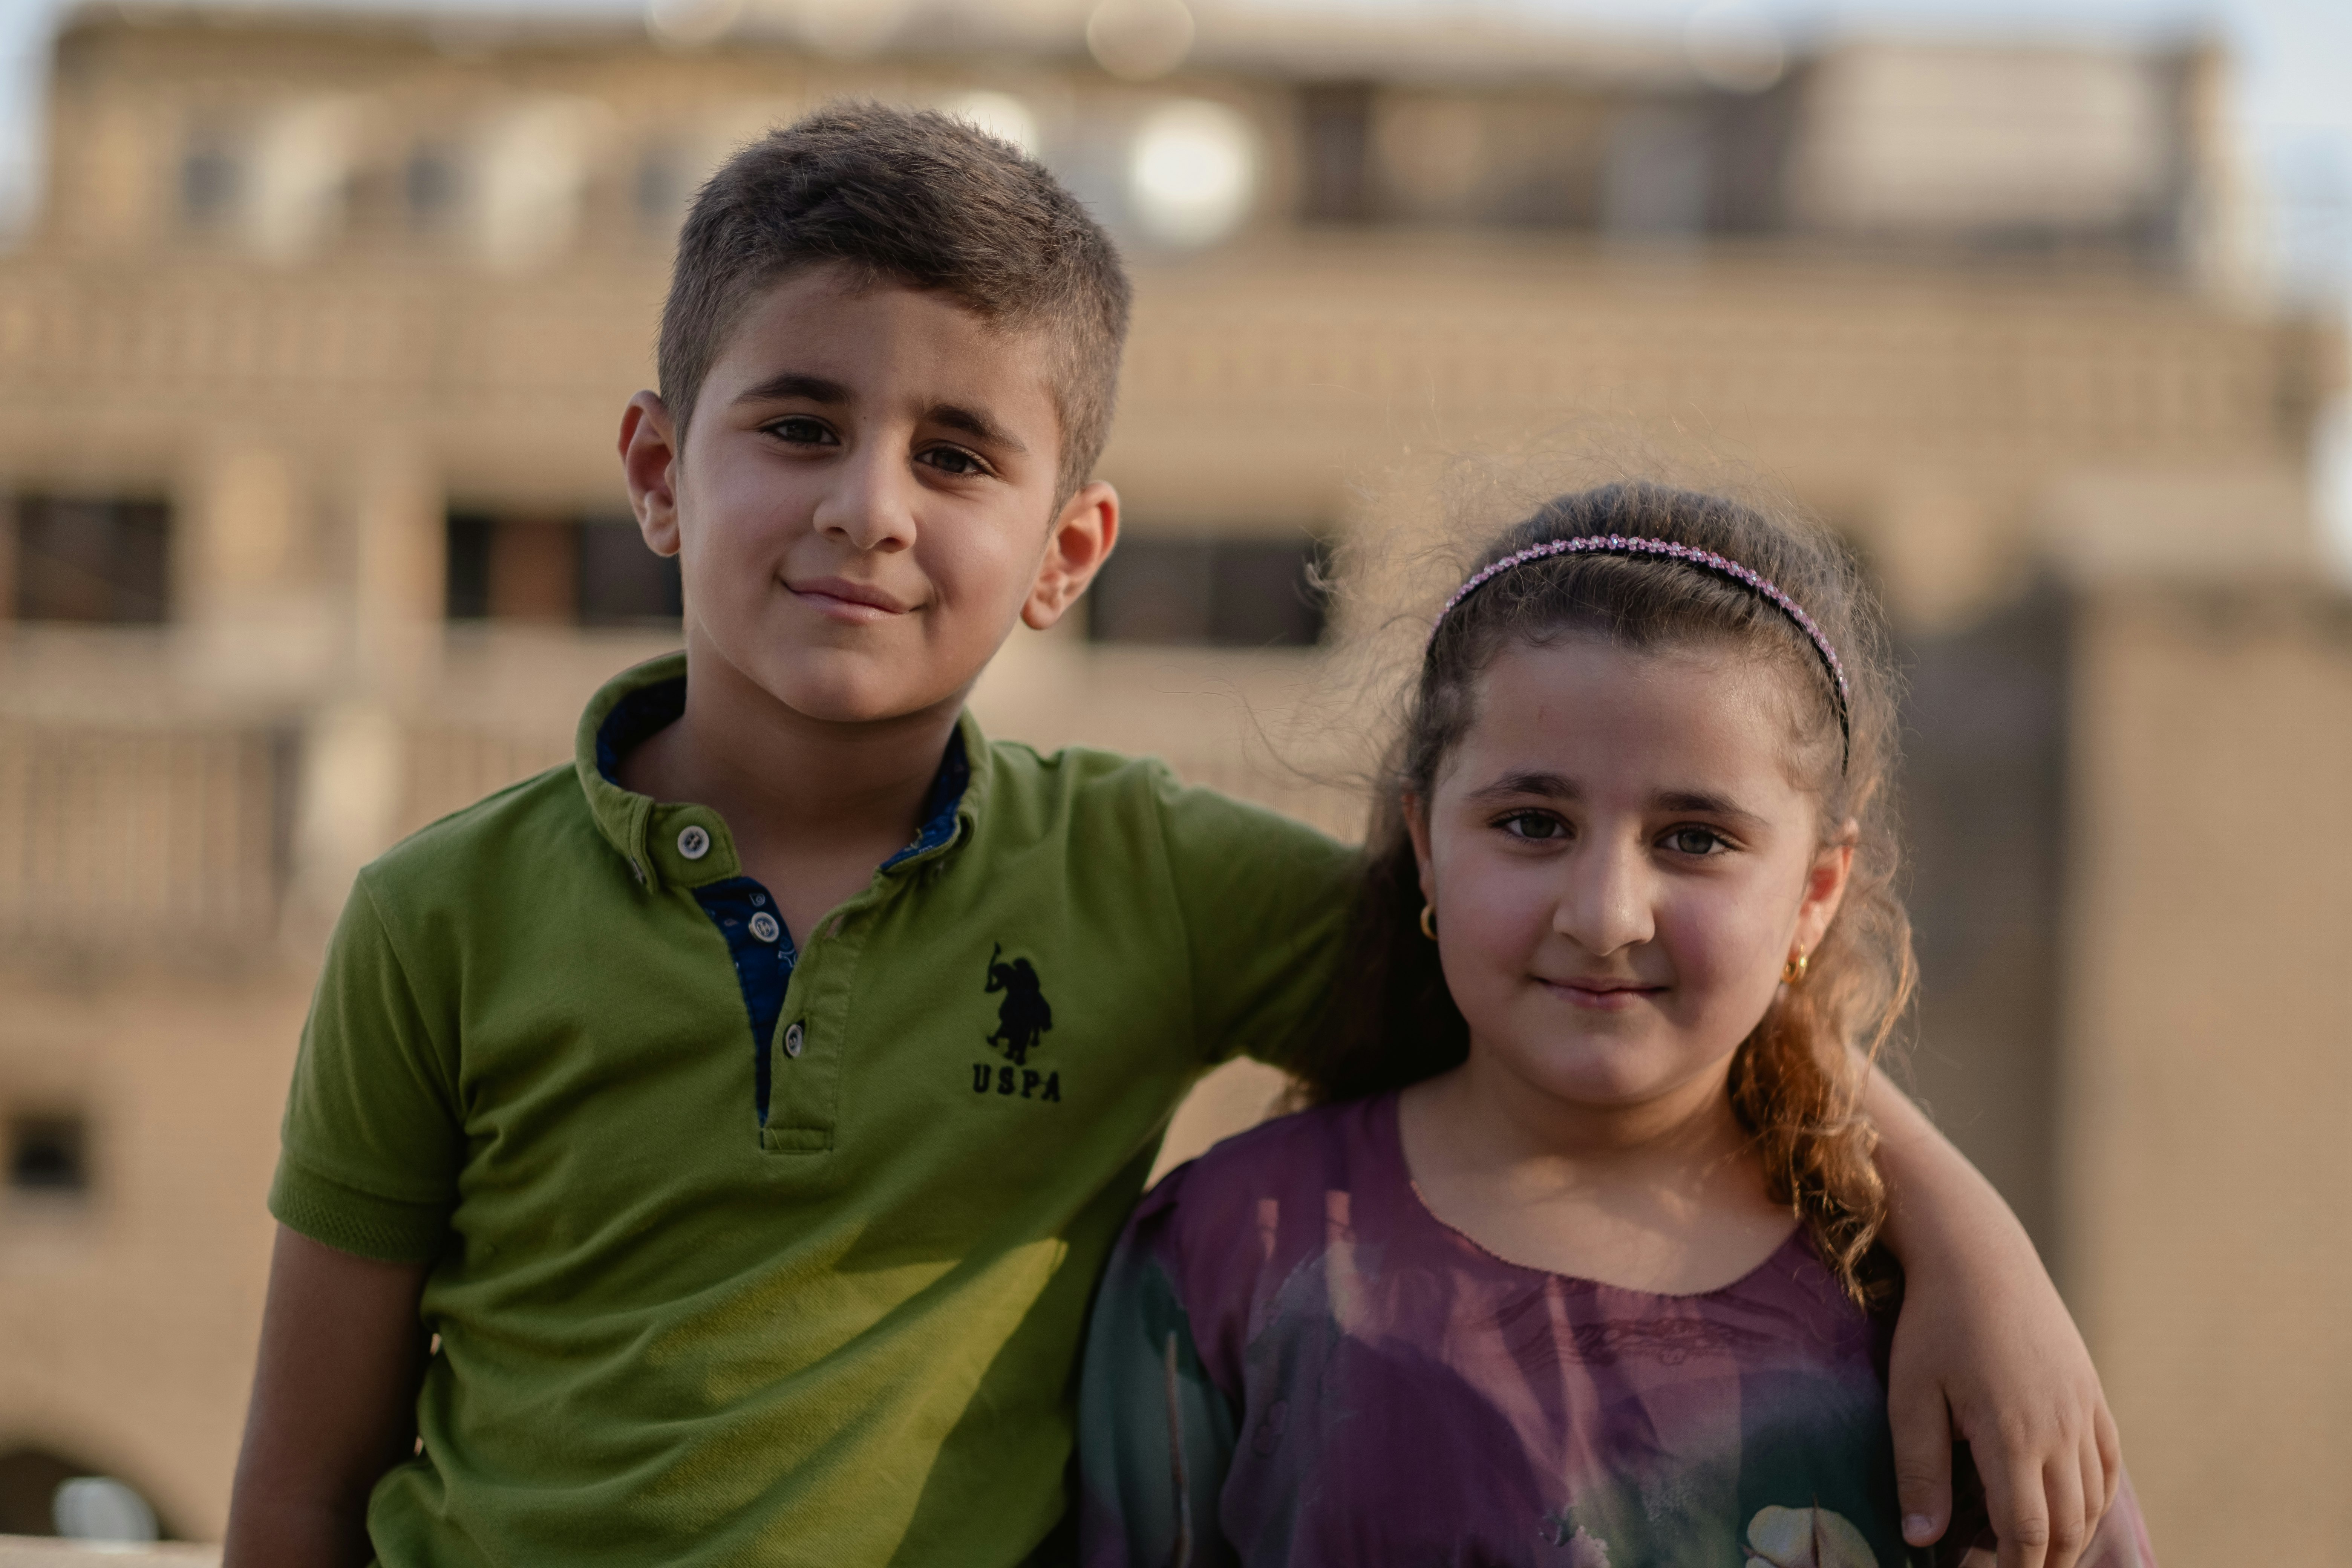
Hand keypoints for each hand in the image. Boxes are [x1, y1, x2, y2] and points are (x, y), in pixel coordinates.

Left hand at [1887, 1241, 2121, 1567]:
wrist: (1979, 1256)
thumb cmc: (1933, 1324)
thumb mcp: (1911, 1396)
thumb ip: (1918, 1470)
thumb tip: (1920, 1539)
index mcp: (2014, 1437)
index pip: (2027, 1532)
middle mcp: (2061, 1429)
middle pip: (2068, 1526)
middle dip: (2045, 1562)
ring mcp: (2084, 1409)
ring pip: (2094, 1498)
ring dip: (2072, 1536)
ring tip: (2039, 1554)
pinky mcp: (2092, 1390)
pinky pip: (2109, 1461)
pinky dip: (2097, 1497)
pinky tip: (2075, 1510)